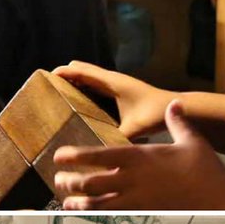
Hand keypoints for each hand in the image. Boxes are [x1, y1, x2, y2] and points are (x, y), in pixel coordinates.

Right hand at [53, 61, 175, 138]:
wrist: (178, 108)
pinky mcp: (120, 90)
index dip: (64, 72)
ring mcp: (117, 83)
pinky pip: (96, 85)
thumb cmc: (155, 114)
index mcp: (112, 83)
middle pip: (83, 70)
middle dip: (66, 74)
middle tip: (47, 85)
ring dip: (74, 80)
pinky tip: (78, 100)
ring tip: (57, 91)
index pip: (82, 72)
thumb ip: (115, 139)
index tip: (46, 76)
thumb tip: (97, 153)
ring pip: (89, 76)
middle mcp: (113, 80)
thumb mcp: (133, 128)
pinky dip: (84, 87)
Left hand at [54, 100, 224, 209]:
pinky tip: (87, 217)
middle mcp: (132, 180)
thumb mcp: (192, 141)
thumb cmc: (206, 171)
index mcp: (139, 157)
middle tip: (59, 180)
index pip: (98, 155)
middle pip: (89, 183)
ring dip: (77, 202)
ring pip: (95, 204)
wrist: (221, 202)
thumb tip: (174, 104)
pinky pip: (111, 218)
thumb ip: (178, 122)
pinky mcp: (141, 216)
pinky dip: (95, 217)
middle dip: (69, 182)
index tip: (58, 156)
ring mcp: (135, 200)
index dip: (74, 156)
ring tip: (67, 200)